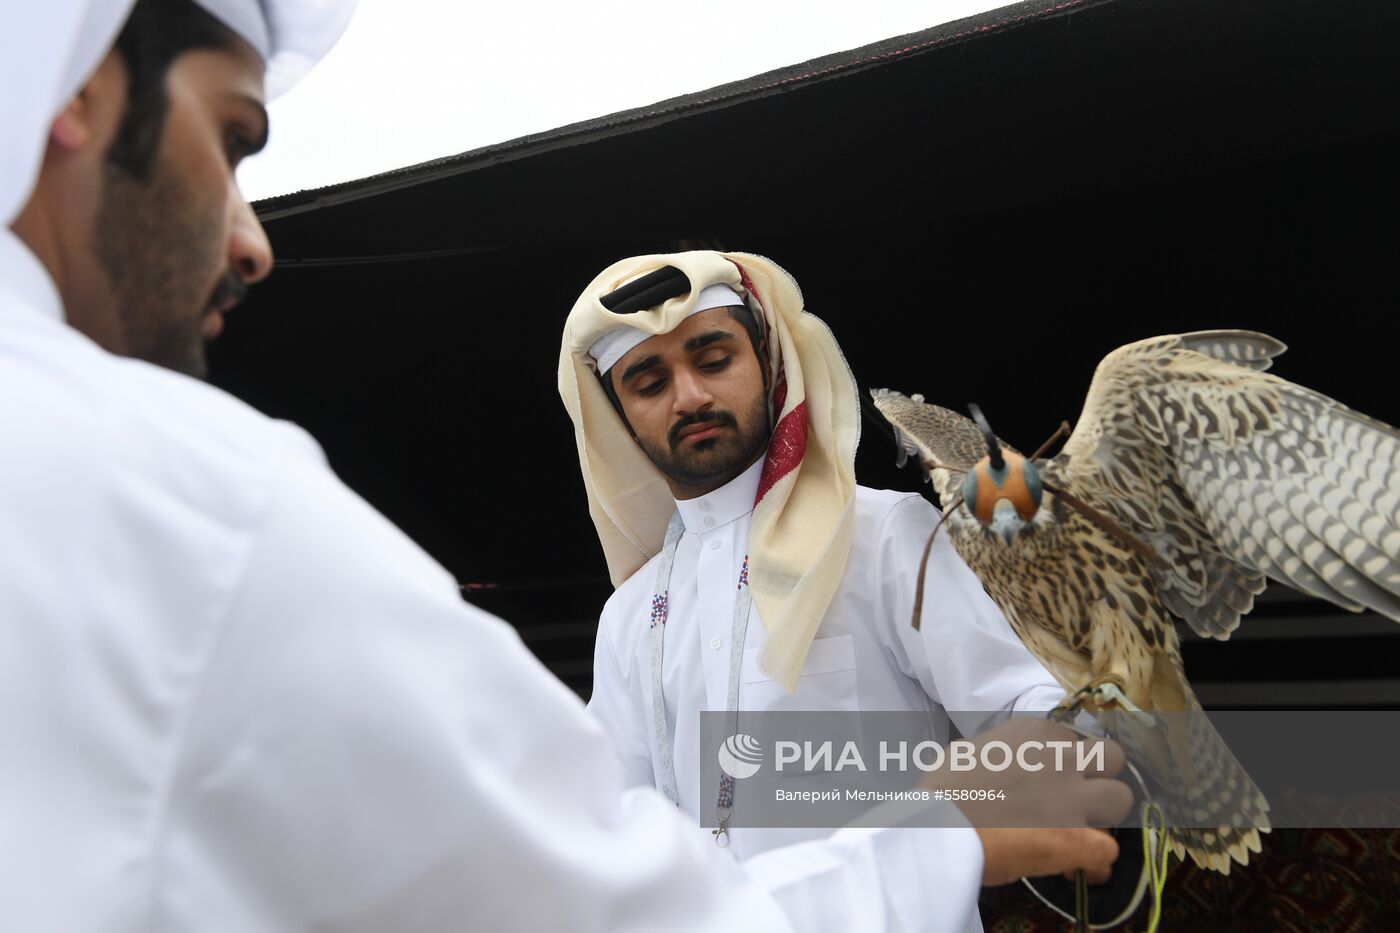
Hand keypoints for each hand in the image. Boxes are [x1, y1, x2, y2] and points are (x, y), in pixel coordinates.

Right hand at [919, 717, 1133, 885]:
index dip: (1062, 761)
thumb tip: (999, 762)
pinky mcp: (1078, 837)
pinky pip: (1108, 849)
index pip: (1072, 738)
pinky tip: (1078, 865)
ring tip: (1080, 828)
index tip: (1048, 779)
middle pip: (1112, 757)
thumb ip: (998, 751)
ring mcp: (1074, 797)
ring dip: (1104, 815)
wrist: (937, 827)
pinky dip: (1094, 860)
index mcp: (1036, 732)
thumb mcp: (969, 750)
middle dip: (1099, 776)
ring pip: (1121, 798)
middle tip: (1076, 796)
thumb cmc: (941, 788)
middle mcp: (1063, 757)